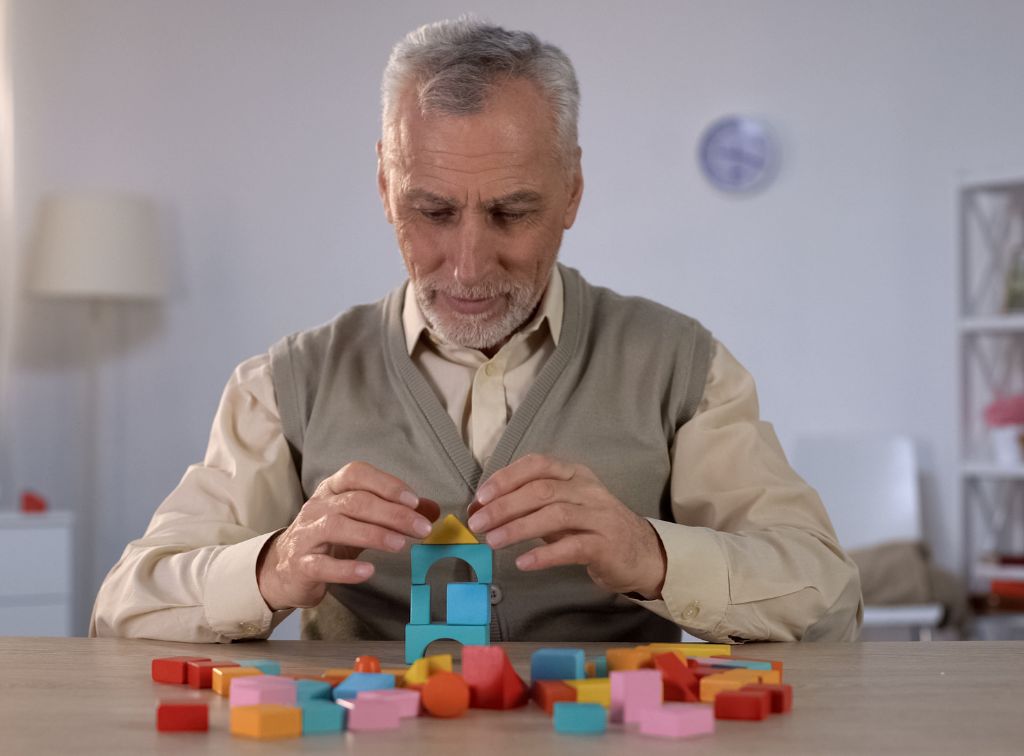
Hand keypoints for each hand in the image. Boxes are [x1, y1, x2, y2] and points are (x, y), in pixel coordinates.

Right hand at [256, 461, 438, 610]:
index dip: (386, 484)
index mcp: (333, 489)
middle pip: (355, 502)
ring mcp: (307, 535)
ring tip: (400, 545)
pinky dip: (345, 569)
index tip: (414, 500)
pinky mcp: (301, 565)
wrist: (286, 568)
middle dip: (392, 513)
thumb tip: (432, 510)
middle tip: (421, 528)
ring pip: (338, 526)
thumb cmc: (330, 539)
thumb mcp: (362, 520)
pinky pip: (321, 564)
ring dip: (373, 534)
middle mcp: (318, 506)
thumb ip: (395, 512)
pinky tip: (368, 572)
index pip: (357, 474)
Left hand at [466, 454, 666, 597]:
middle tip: (478, 523)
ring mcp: (599, 517)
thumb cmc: (592, 527)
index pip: (537, 464)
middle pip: (541, 490)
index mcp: (574, 474)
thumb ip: (530, 505)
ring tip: (493, 541)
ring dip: (519, 527)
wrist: (641, 553)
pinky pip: (572, 547)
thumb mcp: (563, 508)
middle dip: (505, 505)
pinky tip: (524, 562)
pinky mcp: (606, 546)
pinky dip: (545, 554)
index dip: (506, 478)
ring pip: (555, 515)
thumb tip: (484, 509)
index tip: (480, 497)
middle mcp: (587, 490)